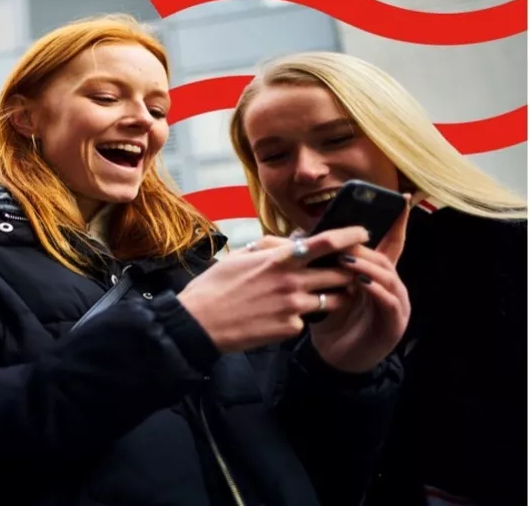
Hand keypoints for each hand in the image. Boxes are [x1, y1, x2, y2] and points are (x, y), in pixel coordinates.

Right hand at [177, 226, 367, 353]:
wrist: (198, 323)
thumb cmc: (213, 287)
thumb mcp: (239, 256)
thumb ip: (270, 246)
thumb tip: (294, 240)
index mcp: (278, 259)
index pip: (326, 242)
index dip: (350, 235)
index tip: (363, 232)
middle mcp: (291, 281)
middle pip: (340, 273)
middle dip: (349, 271)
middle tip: (348, 271)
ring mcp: (293, 307)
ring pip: (333, 300)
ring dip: (333, 296)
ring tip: (320, 295)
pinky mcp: (290, 328)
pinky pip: (306, 320)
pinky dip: (300, 317)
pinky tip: (280, 317)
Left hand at [309, 196, 412, 372]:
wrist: (335, 358)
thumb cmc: (331, 319)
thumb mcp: (326, 287)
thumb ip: (321, 263)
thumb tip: (299, 236)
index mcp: (377, 274)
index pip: (390, 243)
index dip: (397, 222)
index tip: (403, 200)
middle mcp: (391, 286)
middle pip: (385, 256)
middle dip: (366, 245)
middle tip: (346, 237)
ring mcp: (396, 305)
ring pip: (388, 276)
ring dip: (368, 265)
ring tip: (347, 258)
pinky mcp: (393, 324)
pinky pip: (388, 301)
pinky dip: (375, 290)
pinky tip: (361, 283)